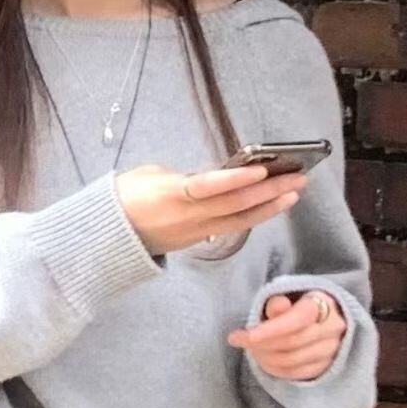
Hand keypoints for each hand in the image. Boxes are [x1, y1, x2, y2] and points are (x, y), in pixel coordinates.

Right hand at [115, 161, 306, 257]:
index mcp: (171, 195)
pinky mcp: (195, 240)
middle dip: (268, 191)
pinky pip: (229, 227)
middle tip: (298, 178)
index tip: (263, 168)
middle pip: (234, 205)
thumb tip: (211, 176)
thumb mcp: (149, 174)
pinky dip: (252, 216)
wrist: (108, 236)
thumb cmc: (125, 197)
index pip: (209, 187)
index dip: (236, 179)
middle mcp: (187, 217)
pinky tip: (270, 206)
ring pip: (237, 221)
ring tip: (293, 194)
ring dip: (268, 207)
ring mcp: (193, 232)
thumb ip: (183, 175)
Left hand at [228, 290, 345, 379]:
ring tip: (250, 348)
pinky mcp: (324, 366)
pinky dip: (273, 368)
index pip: (297, 320)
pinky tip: (263, 359)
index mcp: (323, 304)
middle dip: (261, 344)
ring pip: (291, 361)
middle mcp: (333, 327)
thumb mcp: (287, 297)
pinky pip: (294, 373)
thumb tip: (276, 305)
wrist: (319, 320)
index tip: (245, 336)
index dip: (270, 330)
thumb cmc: (297, 305)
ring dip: (264, 357)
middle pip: (292, 343)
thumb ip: (278, 303)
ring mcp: (331, 349)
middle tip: (239, 339)